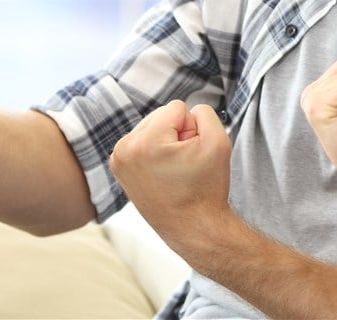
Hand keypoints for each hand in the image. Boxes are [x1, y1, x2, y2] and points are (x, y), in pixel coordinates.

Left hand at [109, 100, 232, 253]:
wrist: (194, 228)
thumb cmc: (206, 188)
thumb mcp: (218, 141)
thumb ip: (204, 112)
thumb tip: (186, 112)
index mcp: (145, 142)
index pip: (177, 107)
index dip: (193, 129)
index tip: (192, 157)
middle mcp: (124, 149)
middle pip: (160, 114)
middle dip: (177, 133)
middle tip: (184, 164)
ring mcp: (118, 159)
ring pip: (152, 126)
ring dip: (166, 142)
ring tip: (174, 170)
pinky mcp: (119, 167)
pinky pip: (143, 141)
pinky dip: (156, 151)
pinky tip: (163, 173)